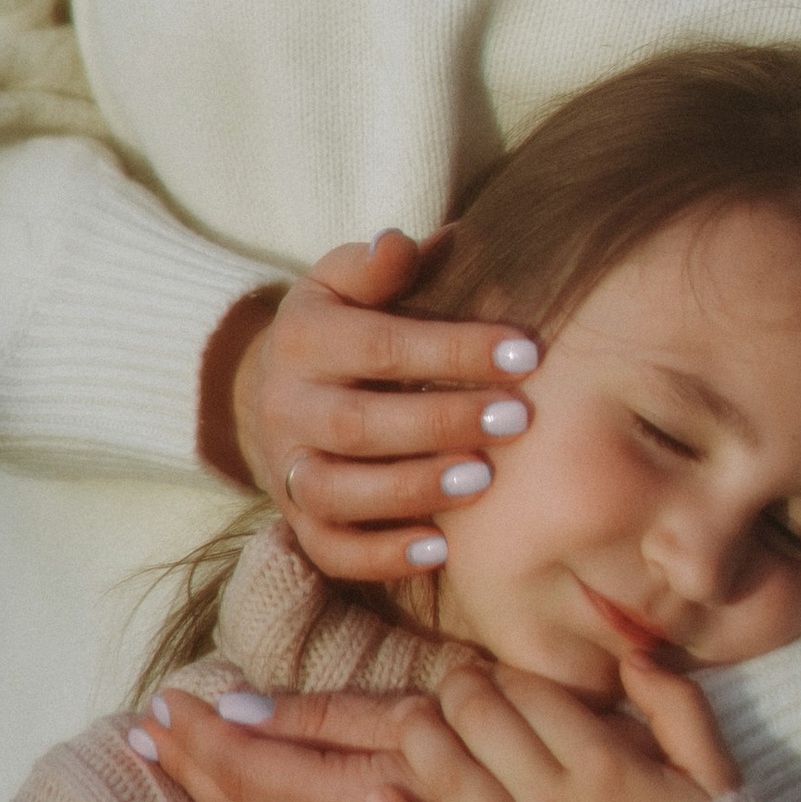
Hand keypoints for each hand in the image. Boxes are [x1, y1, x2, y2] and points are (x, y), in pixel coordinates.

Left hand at [138, 684, 461, 801]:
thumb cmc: (519, 736)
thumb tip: (239, 711)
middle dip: (193, 769)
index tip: (164, 705)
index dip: (201, 735)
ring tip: (175, 777)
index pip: (256, 762)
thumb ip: (329, 717)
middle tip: (146, 735)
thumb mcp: (425, 705)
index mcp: (368, 791)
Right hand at [207, 229, 542, 581]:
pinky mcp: (298, 521)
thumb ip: (377, 265)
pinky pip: (330, 549)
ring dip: (413, 489)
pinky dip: (381, 556)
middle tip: (517, 419)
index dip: (453, 349)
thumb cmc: (342, 324)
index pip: (380, 345)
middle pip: (359, 424)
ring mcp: (287, 469)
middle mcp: (285, 406)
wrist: (274, 387)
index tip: (526, 352)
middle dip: (442, 423)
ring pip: (338, 492)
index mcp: (302, 338)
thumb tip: (402, 245)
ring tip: (482, 479)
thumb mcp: (344, 281)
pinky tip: (440, 549)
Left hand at [366, 650, 739, 801]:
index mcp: (610, 767)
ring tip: (409, 722)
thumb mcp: (718, 781)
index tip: (492, 672)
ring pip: (454, 783)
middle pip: (484, 725)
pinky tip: (380, 800)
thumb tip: (634, 657)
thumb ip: (680, 708)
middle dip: (457, 692)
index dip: (503, 673)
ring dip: (421, 741)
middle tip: (448, 686)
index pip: (533, 695)